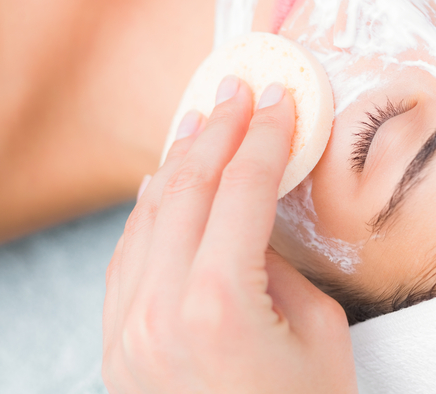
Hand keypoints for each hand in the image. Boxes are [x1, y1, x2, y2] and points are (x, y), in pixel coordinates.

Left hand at [102, 78, 356, 392]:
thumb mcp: (317, 334)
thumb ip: (277, 265)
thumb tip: (250, 219)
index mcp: (217, 306)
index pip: (241, 190)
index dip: (264, 135)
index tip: (279, 99)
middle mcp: (158, 312)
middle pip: (186, 189)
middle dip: (217, 130)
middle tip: (238, 89)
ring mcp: (128, 332)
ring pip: (147, 216)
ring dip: (180, 162)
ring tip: (203, 121)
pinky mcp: (118, 347)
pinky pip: (129, 256)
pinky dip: (151, 211)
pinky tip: (168, 184)